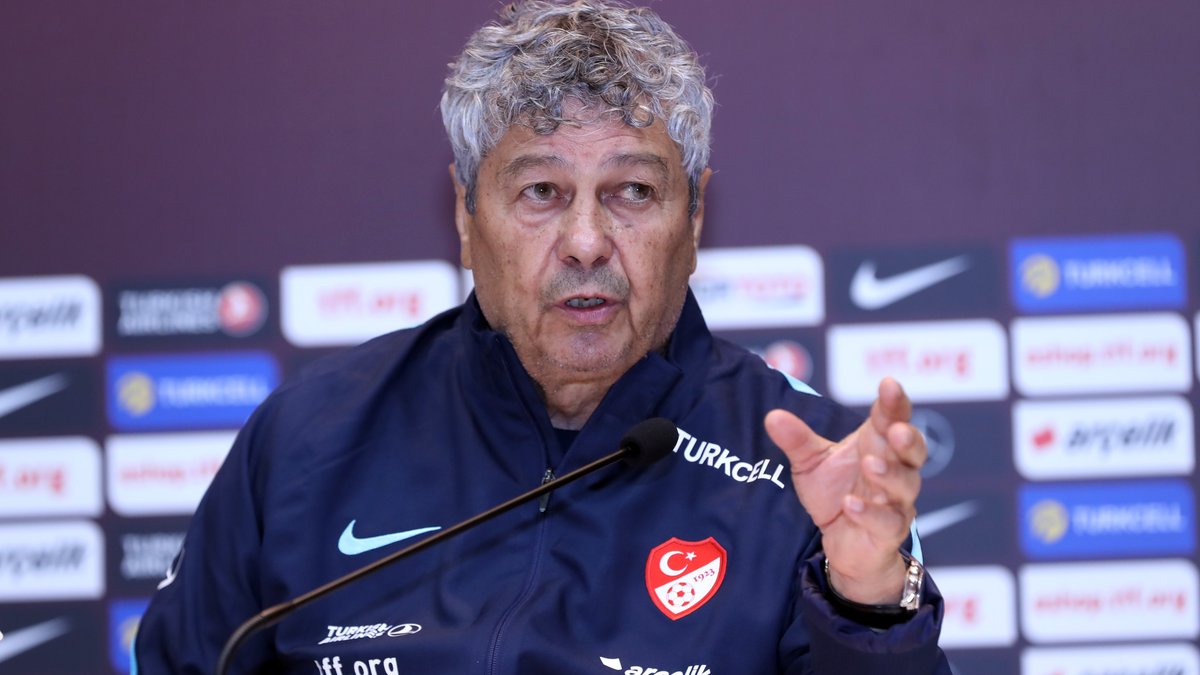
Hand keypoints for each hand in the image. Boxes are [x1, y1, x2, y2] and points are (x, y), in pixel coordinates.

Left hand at [764, 377, 925, 603]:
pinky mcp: (889, 532)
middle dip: (908, 438)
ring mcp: (896, 502)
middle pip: (913, 450)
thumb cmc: (836, 493)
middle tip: (896, 429)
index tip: (888, 383)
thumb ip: (797, 440)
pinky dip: (870, 513)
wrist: (844, 544)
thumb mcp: (811, 463)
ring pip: (905, 485)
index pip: (893, 418)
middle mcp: (895, 470)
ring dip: (890, 474)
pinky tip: (851, 504)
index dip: (894, 402)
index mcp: (879, 444)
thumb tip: (772, 417)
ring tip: (869, 465)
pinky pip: (887, 522)